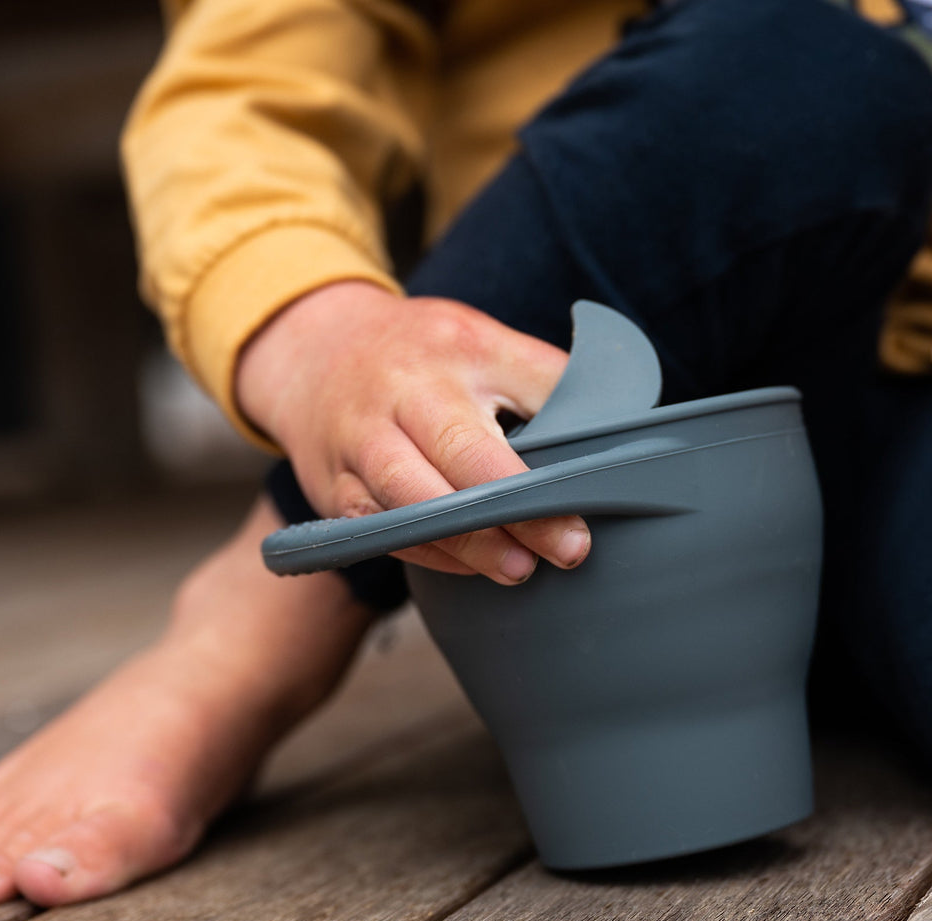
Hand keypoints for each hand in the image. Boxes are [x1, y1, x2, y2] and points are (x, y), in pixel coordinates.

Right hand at [236, 281, 589, 583]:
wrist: (315, 348)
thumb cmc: (426, 356)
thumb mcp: (486, 342)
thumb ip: (545, 382)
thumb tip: (616, 434)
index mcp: (461, 345)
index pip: (527, 390)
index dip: (567, 443)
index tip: (599, 488)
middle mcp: (406, 387)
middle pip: (465, 451)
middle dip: (520, 506)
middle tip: (571, 548)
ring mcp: (362, 436)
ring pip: (414, 498)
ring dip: (470, 542)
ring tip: (520, 568)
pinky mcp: (333, 484)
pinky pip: (381, 529)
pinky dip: (428, 554)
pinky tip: (470, 567)